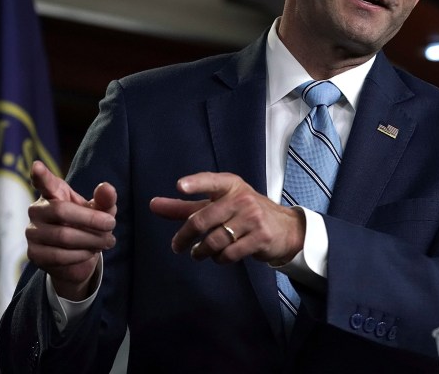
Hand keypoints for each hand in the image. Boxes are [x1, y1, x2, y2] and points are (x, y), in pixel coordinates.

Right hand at [25, 160, 116, 299]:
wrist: (77, 257)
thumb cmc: (87, 225)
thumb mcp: (100, 211)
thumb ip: (105, 199)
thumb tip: (107, 188)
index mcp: (53, 193)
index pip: (44, 182)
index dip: (40, 175)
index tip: (37, 166)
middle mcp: (37, 210)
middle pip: (62, 211)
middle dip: (91, 220)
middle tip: (111, 225)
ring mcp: (32, 232)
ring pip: (63, 236)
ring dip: (91, 240)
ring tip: (107, 241)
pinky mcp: (34, 254)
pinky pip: (59, 255)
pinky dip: (80, 255)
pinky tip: (90, 252)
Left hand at [149, 172, 304, 264]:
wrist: (285, 228)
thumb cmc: (244, 213)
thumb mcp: (217, 204)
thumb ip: (185, 207)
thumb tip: (153, 205)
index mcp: (230, 185)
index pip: (210, 181)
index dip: (195, 183)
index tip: (180, 186)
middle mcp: (242, 198)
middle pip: (203, 219)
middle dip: (185, 236)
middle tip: (177, 246)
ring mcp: (253, 218)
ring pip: (214, 240)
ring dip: (202, 251)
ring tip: (198, 253)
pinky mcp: (261, 237)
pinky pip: (230, 253)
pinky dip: (219, 258)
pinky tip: (219, 256)